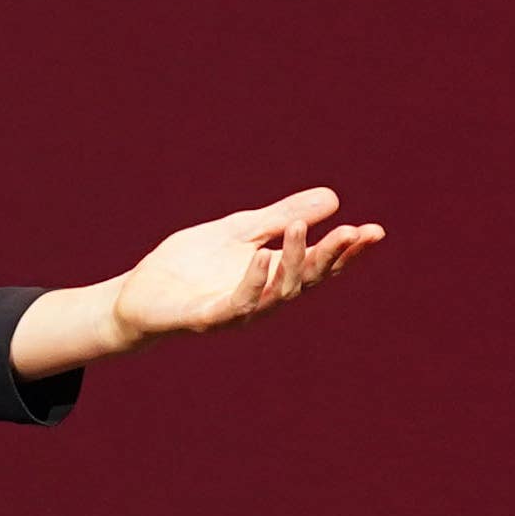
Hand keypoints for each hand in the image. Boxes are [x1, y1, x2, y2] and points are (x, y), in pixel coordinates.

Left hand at [112, 186, 382, 345]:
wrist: (139, 293)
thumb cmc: (190, 265)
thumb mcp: (240, 230)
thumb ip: (280, 217)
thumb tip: (333, 198)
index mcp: (273, 275)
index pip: (319, 264)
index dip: (347, 251)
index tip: (375, 231)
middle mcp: (264, 297)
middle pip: (306, 279)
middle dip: (330, 256)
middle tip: (352, 231)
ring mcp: (238, 311)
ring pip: (278, 292)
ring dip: (292, 261)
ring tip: (299, 229)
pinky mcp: (208, 318)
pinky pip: (238, 302)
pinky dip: (253, 280)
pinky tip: (262, 257)